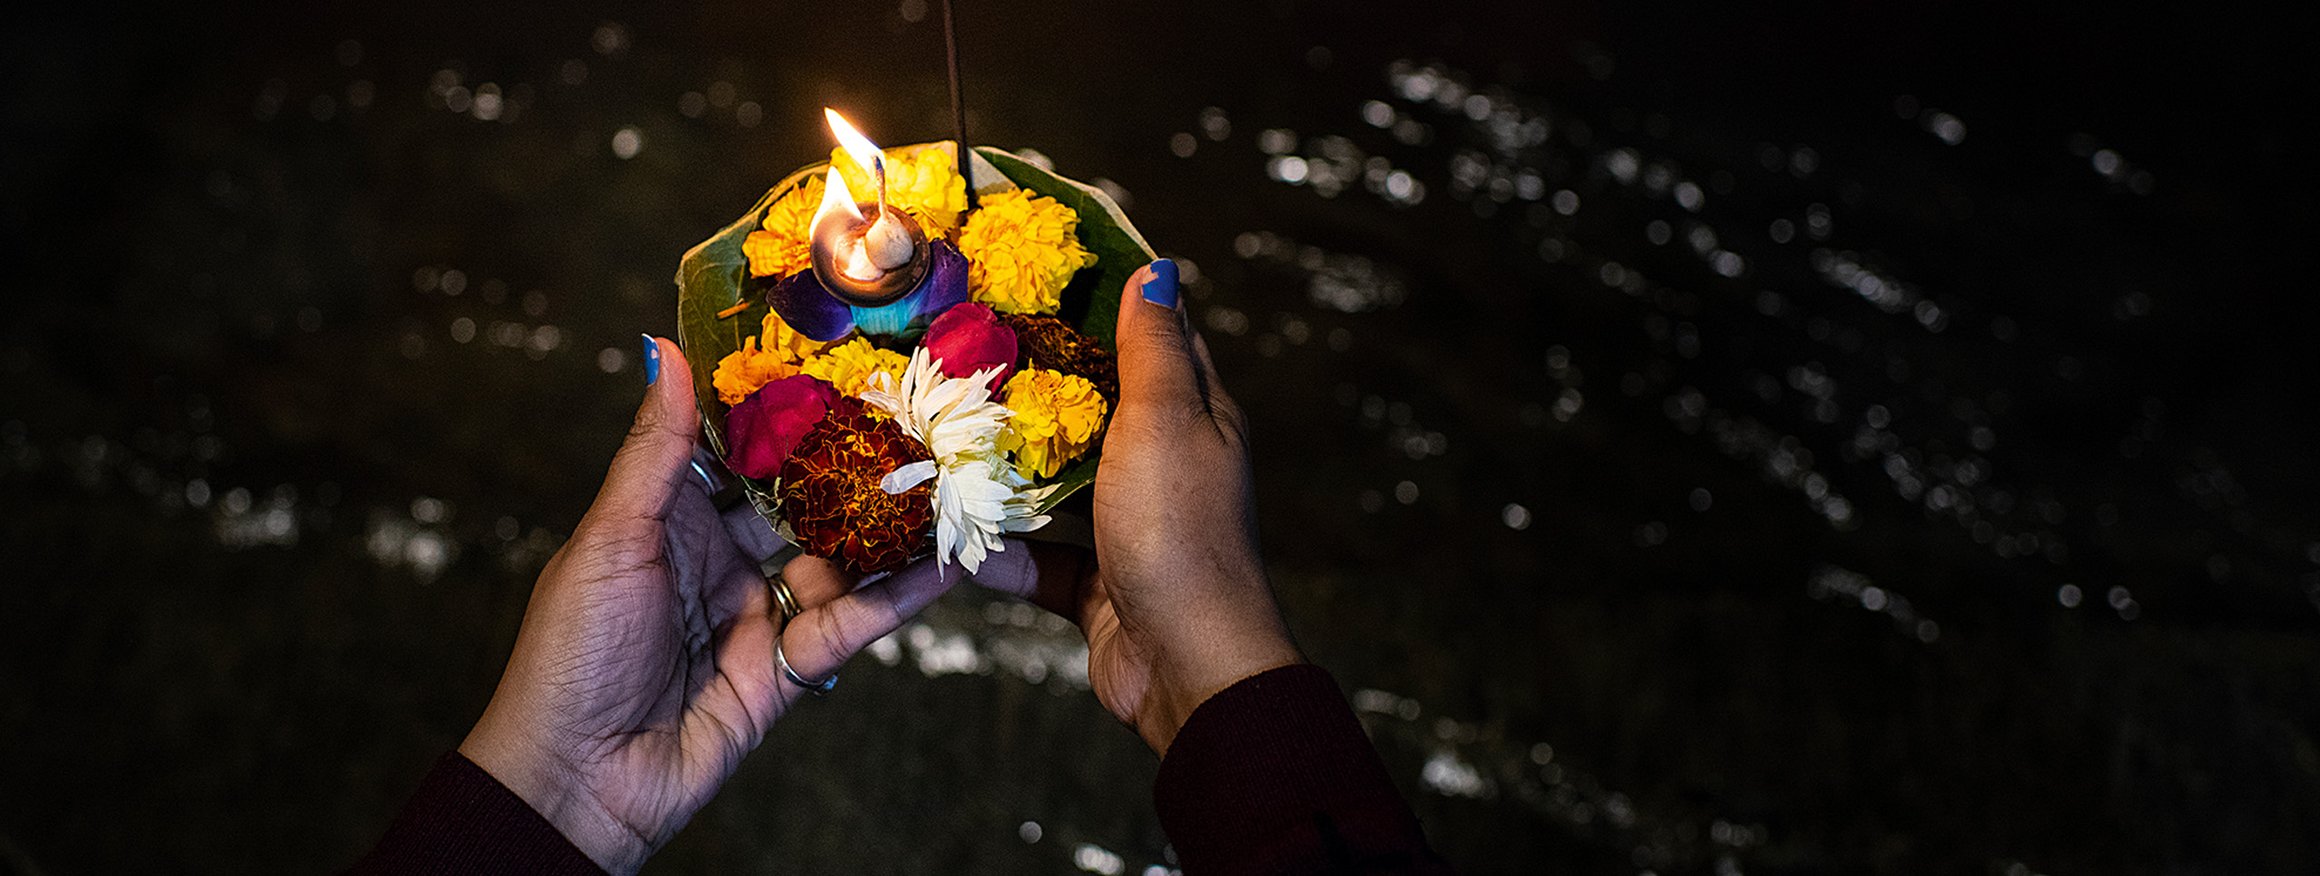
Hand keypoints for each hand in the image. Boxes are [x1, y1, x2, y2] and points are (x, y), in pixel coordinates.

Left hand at [459, 337, 957, 872]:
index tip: (837, 354)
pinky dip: (900, 595)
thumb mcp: (612, 540)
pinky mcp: (788, 667)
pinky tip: (946, 562)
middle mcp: (716, 557)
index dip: (782, 407)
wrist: (577, 781)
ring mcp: (756, 612)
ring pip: (836, 557)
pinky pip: (853, 622)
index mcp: (665, 517)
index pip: (735, 448)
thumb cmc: (570, 656)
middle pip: (799, 498)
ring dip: (886, 526)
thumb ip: (657, 450)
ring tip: (950, 480)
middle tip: (918, 413)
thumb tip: (666, 347)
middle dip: (852, 462)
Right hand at [973, 261, 1301, 753]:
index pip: (1157, 342)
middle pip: (1095, 412)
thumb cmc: (1180, 529)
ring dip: (1005, 469)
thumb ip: (1153, 348)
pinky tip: (944, 534)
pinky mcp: (1095, 585)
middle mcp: (1164, 469)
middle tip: (962, 349)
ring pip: (1057, 486)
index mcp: (1196, 419)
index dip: (1110, 304)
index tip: (1041, 273)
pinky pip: (1037, 559)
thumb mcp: (1165, 419)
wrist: (1184, 664)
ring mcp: (1128, 528)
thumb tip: (1160, 266)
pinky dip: (998, 552)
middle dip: (1035, 386)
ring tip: (936, 432)